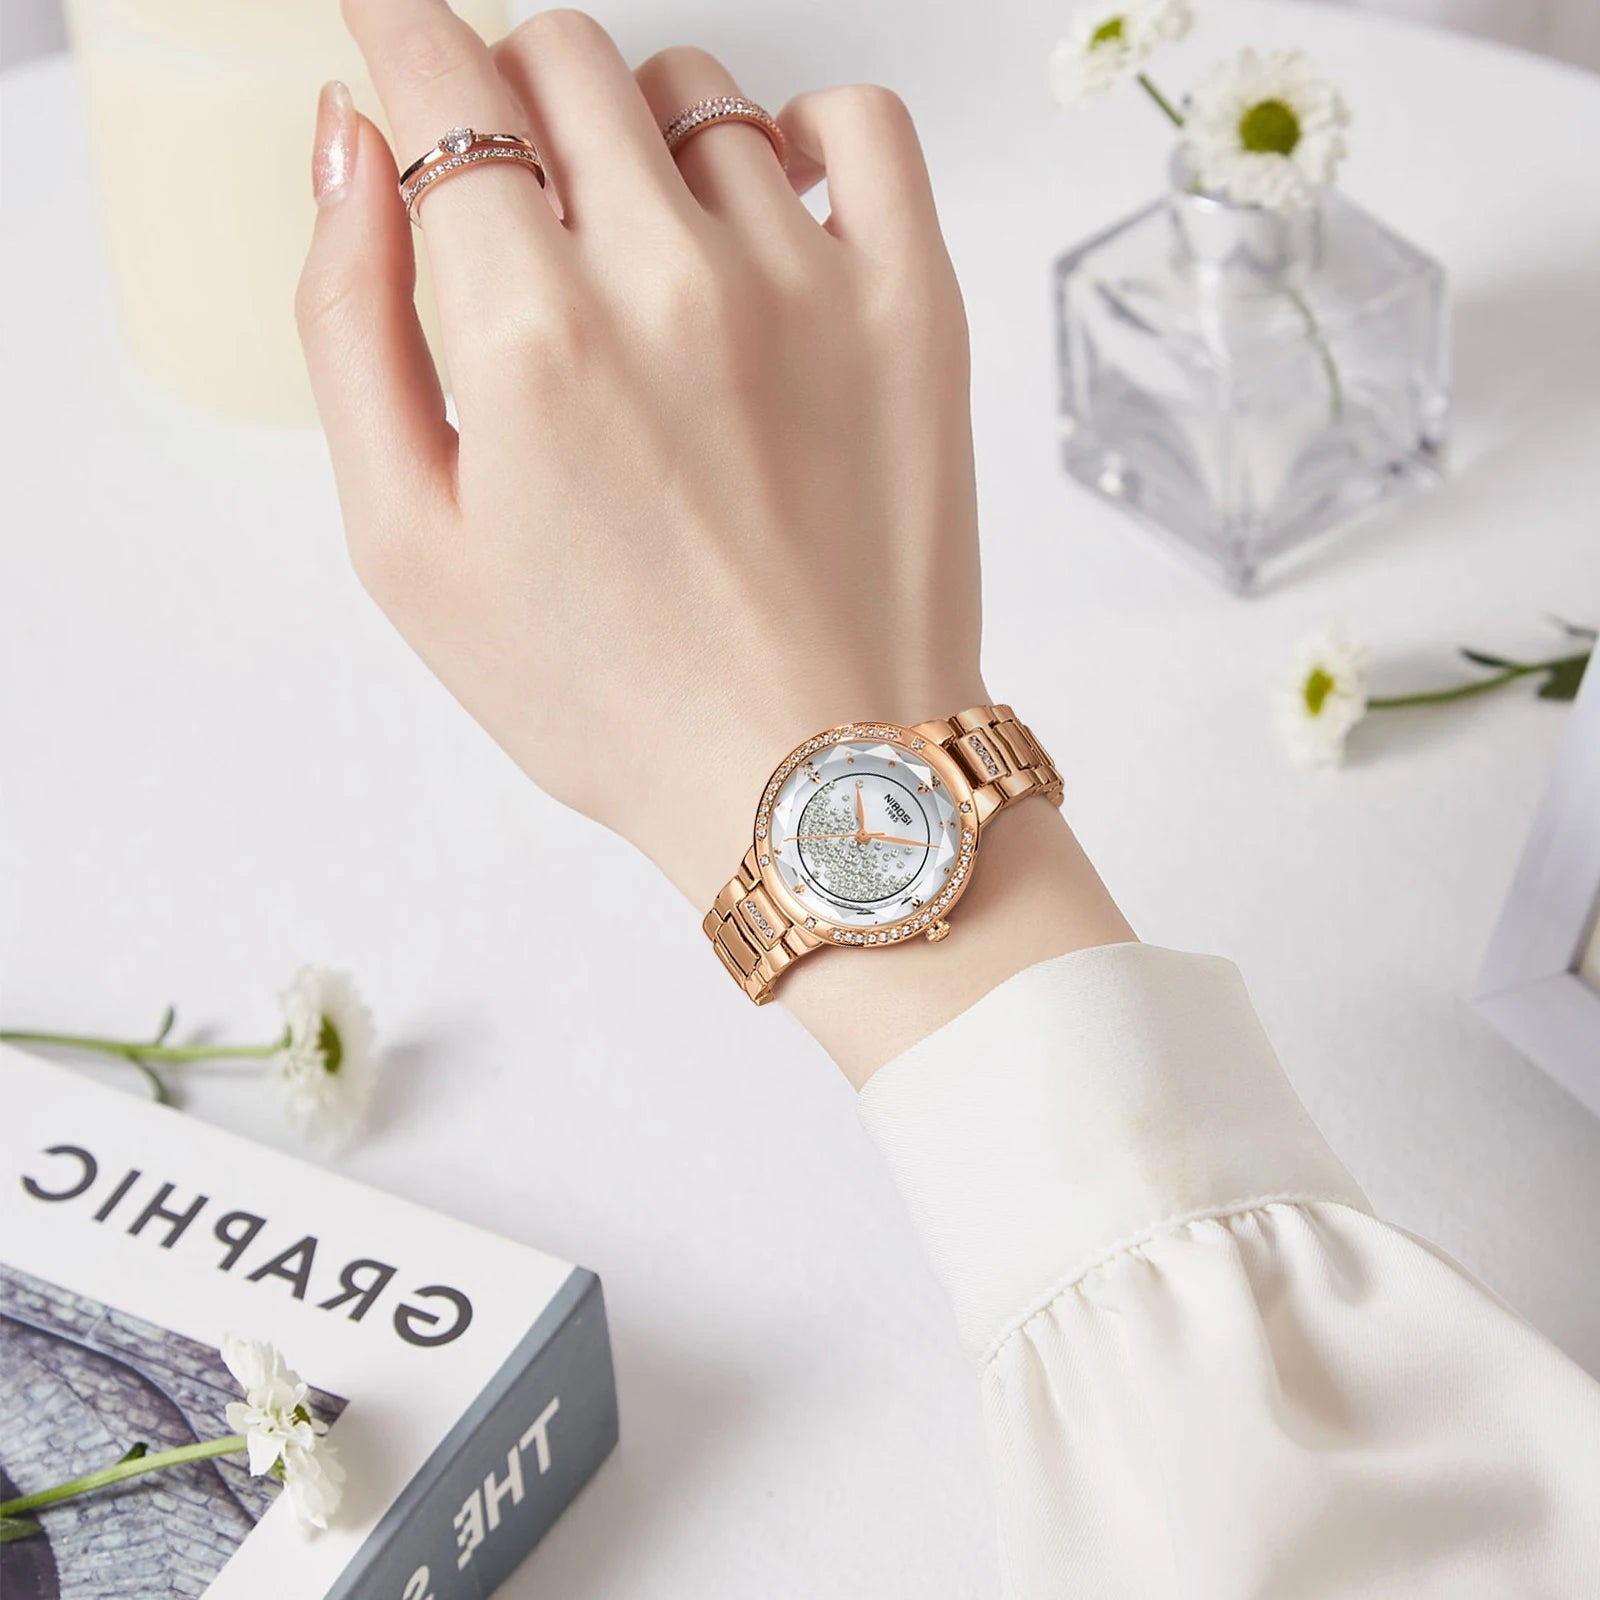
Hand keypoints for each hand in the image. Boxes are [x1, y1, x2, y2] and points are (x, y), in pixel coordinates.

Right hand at [298, 2, 982, 911]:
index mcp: (532, 337)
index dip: (401, 34)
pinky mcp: (915, 310)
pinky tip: (763, 214)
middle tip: (516, 195)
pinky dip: (796, 133)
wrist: (816, 778)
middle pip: (562, 57)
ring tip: (640, 257)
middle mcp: (674, 280)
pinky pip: (857, 124)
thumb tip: (349, 138)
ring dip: (640, 138)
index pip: (444, 81)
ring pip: (696, 94)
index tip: (397, 37)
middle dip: (510, 94)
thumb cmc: (613, 696)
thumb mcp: (409, 550)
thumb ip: (349, 323)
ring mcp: (813, 284)